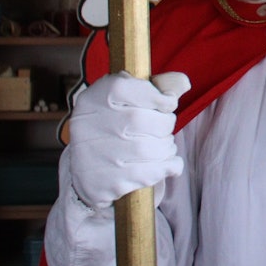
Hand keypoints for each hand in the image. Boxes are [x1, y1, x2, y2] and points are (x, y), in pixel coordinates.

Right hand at [66, 72, 189, 209]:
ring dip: (167, 147)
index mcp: (102, 95)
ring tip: (162, 145)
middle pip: (152, 122)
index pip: (147, 93)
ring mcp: (100, 155)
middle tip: (162, 128)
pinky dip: (168, 166)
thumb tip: (184, 83)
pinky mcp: (106, 182)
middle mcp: (96, 123)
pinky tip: (167, 163)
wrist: (82, 162)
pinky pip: (151, 174)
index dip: (165, 101)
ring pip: (154, 150)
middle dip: (166, 125)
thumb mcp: (126, 94)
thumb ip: (156, 86)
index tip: (167, 105)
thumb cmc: (112, 120)